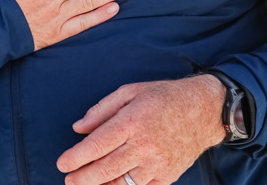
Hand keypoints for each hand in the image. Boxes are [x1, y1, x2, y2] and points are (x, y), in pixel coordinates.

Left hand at [56, 75, 226, 184]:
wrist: (204, 111)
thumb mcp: (129, 91)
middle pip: (106, 169)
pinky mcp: (168, 175)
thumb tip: (78, 128)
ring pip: (122, 183)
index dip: (76, 157)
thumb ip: (101, 110)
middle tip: (68, 180)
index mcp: (132, 122)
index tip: (61, 164)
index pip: (97, 145)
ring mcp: (157, 163)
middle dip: (82, 178)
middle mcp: (144, 145)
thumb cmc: (163, 97)